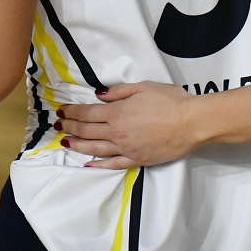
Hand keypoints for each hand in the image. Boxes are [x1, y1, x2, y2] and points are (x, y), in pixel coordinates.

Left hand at [59, 82, 196, 167]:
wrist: (191, 123)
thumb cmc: (171, 101)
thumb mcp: (144, 87)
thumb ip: (119, 92)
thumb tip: (99, 96)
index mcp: (117, 113)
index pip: (87, 113)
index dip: (72, 111)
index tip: (61, 110)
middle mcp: (116, 133)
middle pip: (87, 131)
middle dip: (70, 127)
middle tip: (58, 125)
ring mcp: (125, 149)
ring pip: (94, 149)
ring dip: (77, 145)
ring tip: (65, 142)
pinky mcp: (136, 160)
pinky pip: (112, 164)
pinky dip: (98, 164)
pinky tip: (88, 163)